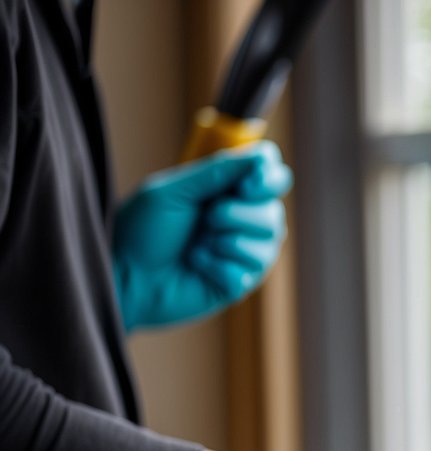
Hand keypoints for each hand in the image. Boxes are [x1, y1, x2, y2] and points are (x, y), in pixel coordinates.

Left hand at [111, 141, 292, 330]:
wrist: (125, 276)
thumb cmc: (141, 230)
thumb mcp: (174, 191)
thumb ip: (217, 172)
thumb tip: (262, 156)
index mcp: (226, 192)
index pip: (271, 177)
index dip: (269, 179)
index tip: (248, 185)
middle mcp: (241, 221)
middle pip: (273, 211)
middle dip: (238, 214)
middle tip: (208, 219)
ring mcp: (242, 253)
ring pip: (268, 242)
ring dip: (228, 241)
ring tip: (198, 247)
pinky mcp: (239, 283)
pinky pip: (250, 271)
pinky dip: (219, 267)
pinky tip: (197, 267)